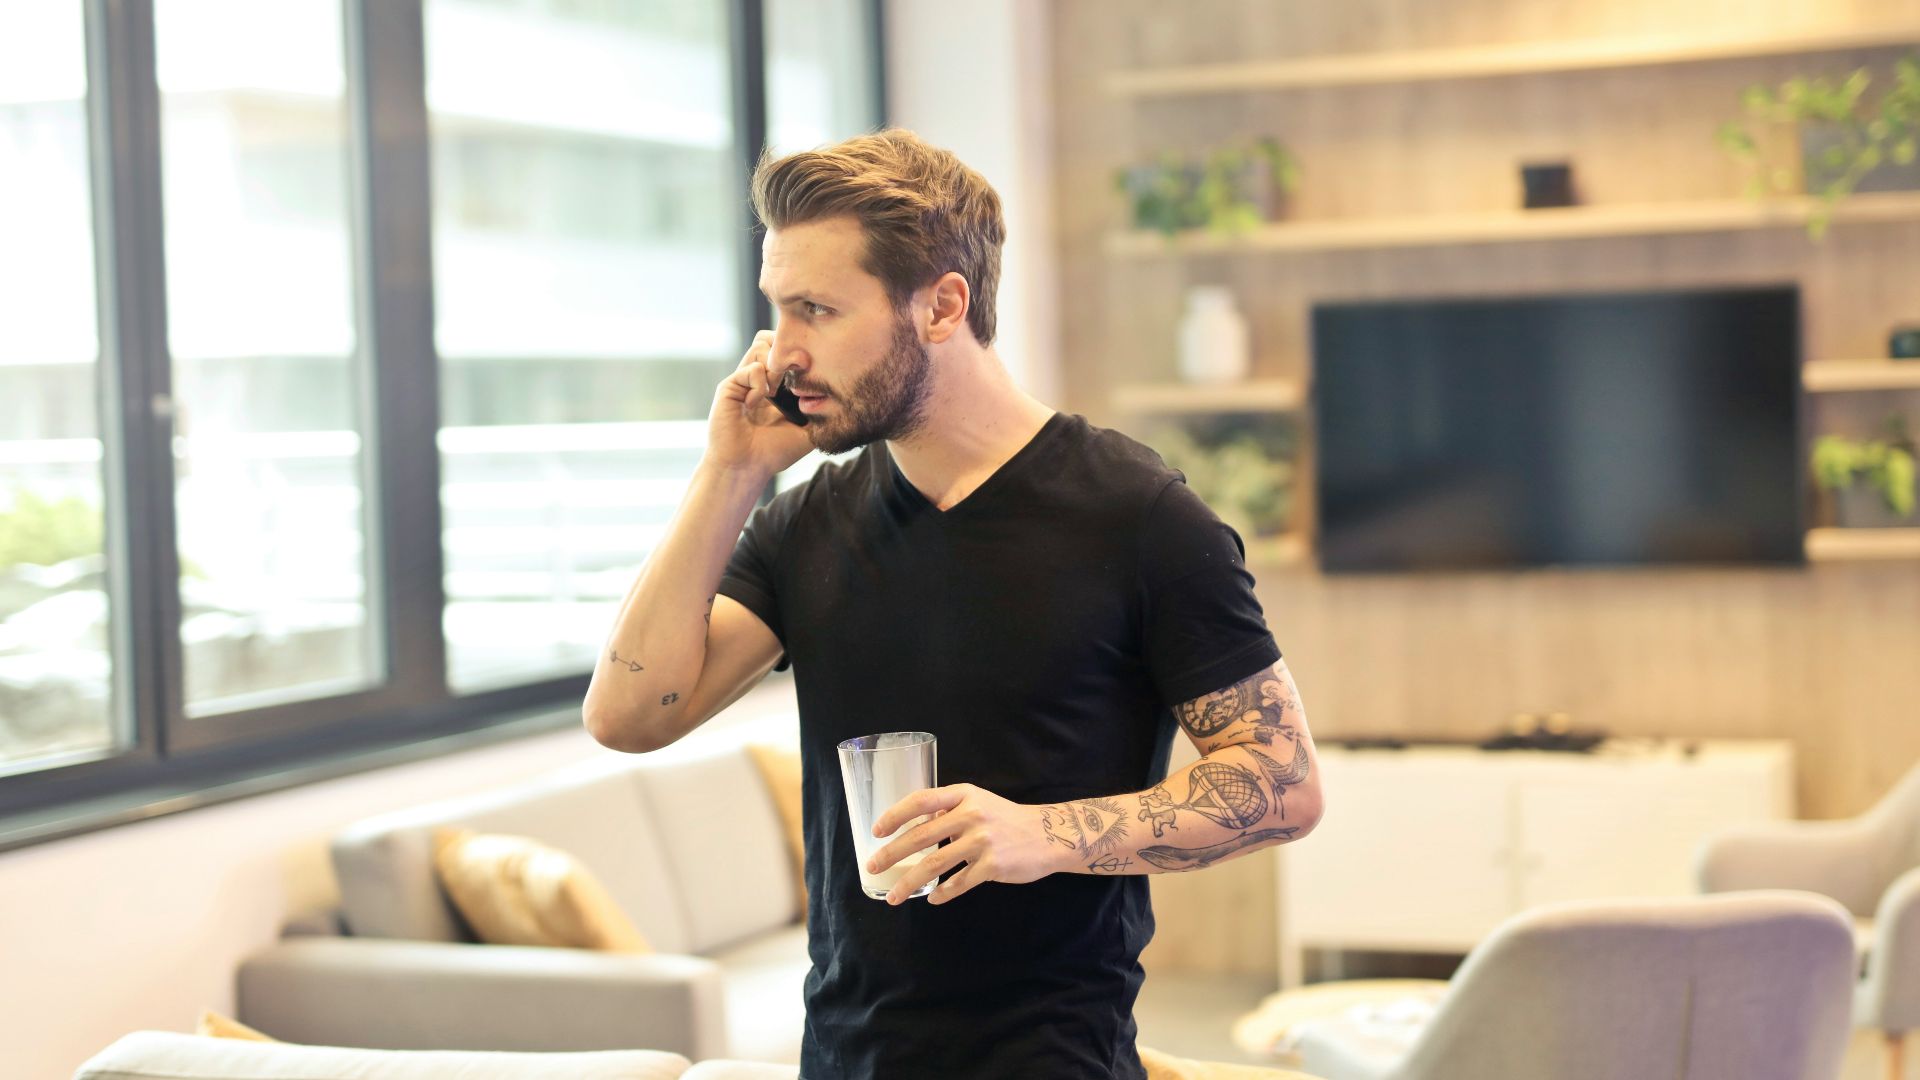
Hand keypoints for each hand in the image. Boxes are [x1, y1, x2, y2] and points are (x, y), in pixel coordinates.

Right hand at [705, 329, 812, 477]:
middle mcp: (759, 379)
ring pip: (761, 344)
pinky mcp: (729, 387)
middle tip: (796, 372)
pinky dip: (760, 384)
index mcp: (776, 386)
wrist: (745, 467)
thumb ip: (821, 411)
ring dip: (775, 364)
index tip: (811, 368)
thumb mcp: (807, 431)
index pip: (787, 351)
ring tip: (776, 390)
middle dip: (787, 350)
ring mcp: (744, 381)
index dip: (800, 353)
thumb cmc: (774, 452)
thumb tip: (842, 394)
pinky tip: (757, 403)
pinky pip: (750, 369)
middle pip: (773, 338)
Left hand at [867, 783, 1063, 905]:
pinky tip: (932, 899)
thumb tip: (915, 826)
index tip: (877, 831)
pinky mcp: (993, 866)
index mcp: (964, 795)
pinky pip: (959, 883)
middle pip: (921, 835)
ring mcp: (983, 841)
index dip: (895, 815)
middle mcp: (971, 815)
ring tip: (894, 896)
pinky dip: (943, 893)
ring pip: (935, 864)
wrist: (1049, 835)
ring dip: (910, 882)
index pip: (921, 800)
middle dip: (892, 854)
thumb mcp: (978, 802)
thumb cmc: (1006, 819)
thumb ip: (949, 811)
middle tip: (873, 867)